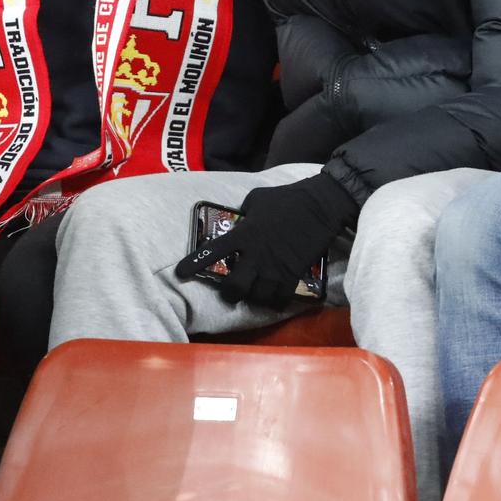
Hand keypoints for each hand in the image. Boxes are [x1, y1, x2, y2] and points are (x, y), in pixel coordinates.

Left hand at [173, 177, 353, 308]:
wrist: (320, 205)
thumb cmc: (286, 198)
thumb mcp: (256, 198)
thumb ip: (243, 213)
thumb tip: (238, 220)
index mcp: (244, 234)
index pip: (213, 251)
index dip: (194, 263)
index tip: (179, 273)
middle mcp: (256, 255)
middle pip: (235, 287)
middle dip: (229, 293)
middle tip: (231, 291)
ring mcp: (275, 267)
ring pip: (257, 297)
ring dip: (253, 298)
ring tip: (253, 294)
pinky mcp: (293, 274)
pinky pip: (279, 299)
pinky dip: (274, 302)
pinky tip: (273, 299)